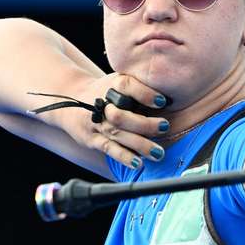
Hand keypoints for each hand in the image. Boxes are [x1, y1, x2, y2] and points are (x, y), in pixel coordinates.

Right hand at [55, 73, 171, 168]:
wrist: (70, 101)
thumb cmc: (106, 92)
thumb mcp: (119, 81)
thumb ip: (140, 86)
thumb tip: (173, 95)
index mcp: (112, 85)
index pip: (126, 85)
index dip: (144, 94)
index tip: (163, 101)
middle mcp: (103, 104)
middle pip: (122, 115)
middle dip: (144, 124)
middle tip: (164, 127)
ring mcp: (97, 123)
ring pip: (118, 134)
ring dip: (140, 145)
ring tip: (158, 153)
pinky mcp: (92, 139)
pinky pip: (109, 148)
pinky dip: (124, 156)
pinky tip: (138, 163)